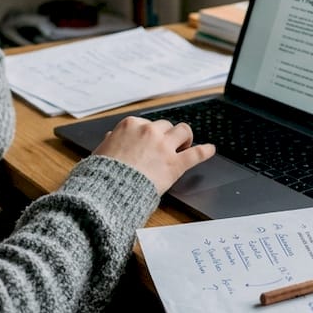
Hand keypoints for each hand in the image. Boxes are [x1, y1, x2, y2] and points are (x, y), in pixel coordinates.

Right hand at [92, 116, 215, 194]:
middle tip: (168, 144)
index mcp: (130, 125)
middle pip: (165, 125)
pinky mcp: (175, 164)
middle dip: (167, 134)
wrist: (108, 190)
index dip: (150, 133)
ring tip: (185, 145)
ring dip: (185, 137)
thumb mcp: (101, 151)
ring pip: (183, 131)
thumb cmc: (102, 173)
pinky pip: (196, 153)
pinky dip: (205, 151)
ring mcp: (164, 146)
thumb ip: (110, 141)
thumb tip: (111, 137)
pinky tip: (211, 150)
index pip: (146, 123)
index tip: (152, 140)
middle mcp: (149, 131)